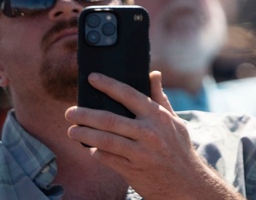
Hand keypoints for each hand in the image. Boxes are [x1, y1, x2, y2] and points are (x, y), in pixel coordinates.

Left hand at [66, 71, 239, 198]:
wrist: (186, 182)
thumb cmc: (178, 148)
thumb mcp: (174, 121)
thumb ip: (160, 98)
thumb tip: (154, 73)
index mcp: (158, 116)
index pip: (129, 94)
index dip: (109, 85)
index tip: (93, 78)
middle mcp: (149, 132)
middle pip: (109, 120)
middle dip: (85, 115)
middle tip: (70, 112)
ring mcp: (139, 152)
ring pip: (104, 140)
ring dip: (84, 135)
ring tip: (72, 131)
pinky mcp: (131, 169)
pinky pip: (106, 158)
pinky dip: (95, 152)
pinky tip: (90, 148)